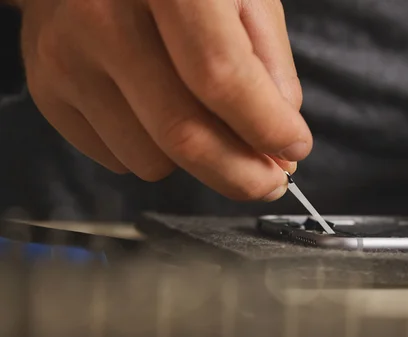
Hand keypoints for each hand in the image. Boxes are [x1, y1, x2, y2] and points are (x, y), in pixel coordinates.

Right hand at [18, 0, 310, 201]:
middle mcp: (104, 18)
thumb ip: (269, 61)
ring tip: (201, 120)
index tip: (294, 149)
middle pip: (184, 135)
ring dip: (194, 160)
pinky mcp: (47, 91)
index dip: (267, 127)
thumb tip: (280, 136)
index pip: (222, 78)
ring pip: (152, 160)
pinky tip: (156, 112)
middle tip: (269, 180)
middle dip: (241, 175)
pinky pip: (118, 158)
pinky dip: (154, 151)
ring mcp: (67, 58)